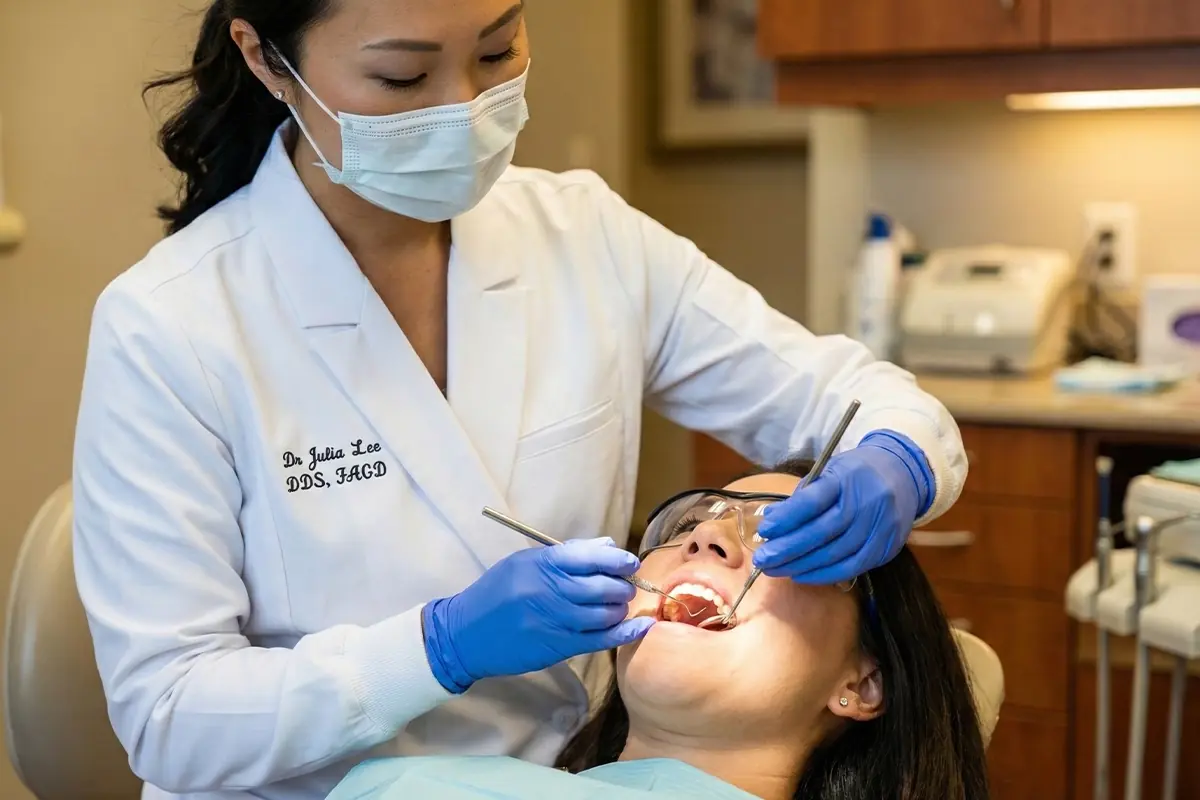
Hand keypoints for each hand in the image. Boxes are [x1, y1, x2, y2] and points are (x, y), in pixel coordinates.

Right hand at [422, 538, 653, 692]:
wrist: (465, 634)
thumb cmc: (497, 593)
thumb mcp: (524, 562)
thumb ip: (567, 553)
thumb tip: (608, 545)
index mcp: (540, 563)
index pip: (589, 556)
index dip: (616, 558)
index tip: (629, 562)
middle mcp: (548, 590)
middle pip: (601, 585)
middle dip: (622, 585)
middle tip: (625, 586)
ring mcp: (552, 620)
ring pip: (603, 613)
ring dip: (620, 609)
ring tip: (619, 606)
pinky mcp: (556, 647)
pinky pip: (598, 640)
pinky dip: (623, 633)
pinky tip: (639, 627)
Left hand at [752, 430, 932, 583]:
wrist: (903, 475)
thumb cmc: (856, 474)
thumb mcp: (828, 473)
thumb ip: (801, 497)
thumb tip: (771, 521)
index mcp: (847, 478)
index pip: (813, 501)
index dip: (787, 519)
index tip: (765, 531)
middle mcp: (867, 502)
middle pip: (823, 532)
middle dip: (789, 548)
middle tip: (763, 560)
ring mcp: (880, 526)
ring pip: (837, 553)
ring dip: (802, 565)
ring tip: (776, 570)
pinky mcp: (887, 547)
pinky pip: (853, 567)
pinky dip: (825, 574)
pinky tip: (802, 575)